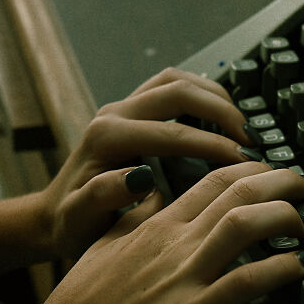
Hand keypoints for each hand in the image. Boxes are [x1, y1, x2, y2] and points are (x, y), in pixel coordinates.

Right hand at [26, 162, 303, 303]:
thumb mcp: (106, 246)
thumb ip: (135, 214)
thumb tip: (152, 187)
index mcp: (155, 225)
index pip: (213, 179)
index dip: (252, 170)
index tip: (272, 173)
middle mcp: (174, 242)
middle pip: (238, 191)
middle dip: (281, 181)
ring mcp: (185, 276)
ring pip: (246, 224)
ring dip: (285, 217)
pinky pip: (247, 283)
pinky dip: (280, 271)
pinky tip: (299, 268)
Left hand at [36, 68, 257, 263]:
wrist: (53, 215)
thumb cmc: (71, 224)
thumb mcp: (79, 220)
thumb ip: (100, 197)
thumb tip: (137, 177)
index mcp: (106, 138)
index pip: (172, 133)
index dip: (212, 145)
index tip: (242, 161)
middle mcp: (114, 114)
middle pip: (177, 90)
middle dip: (220, 110)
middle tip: (250, 137)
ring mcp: (123, 108)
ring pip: (175, 80)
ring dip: (213, 96)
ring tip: (241, 124)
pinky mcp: (132, 111)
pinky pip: (170, 86)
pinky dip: (200, 94)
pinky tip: (220, 116)